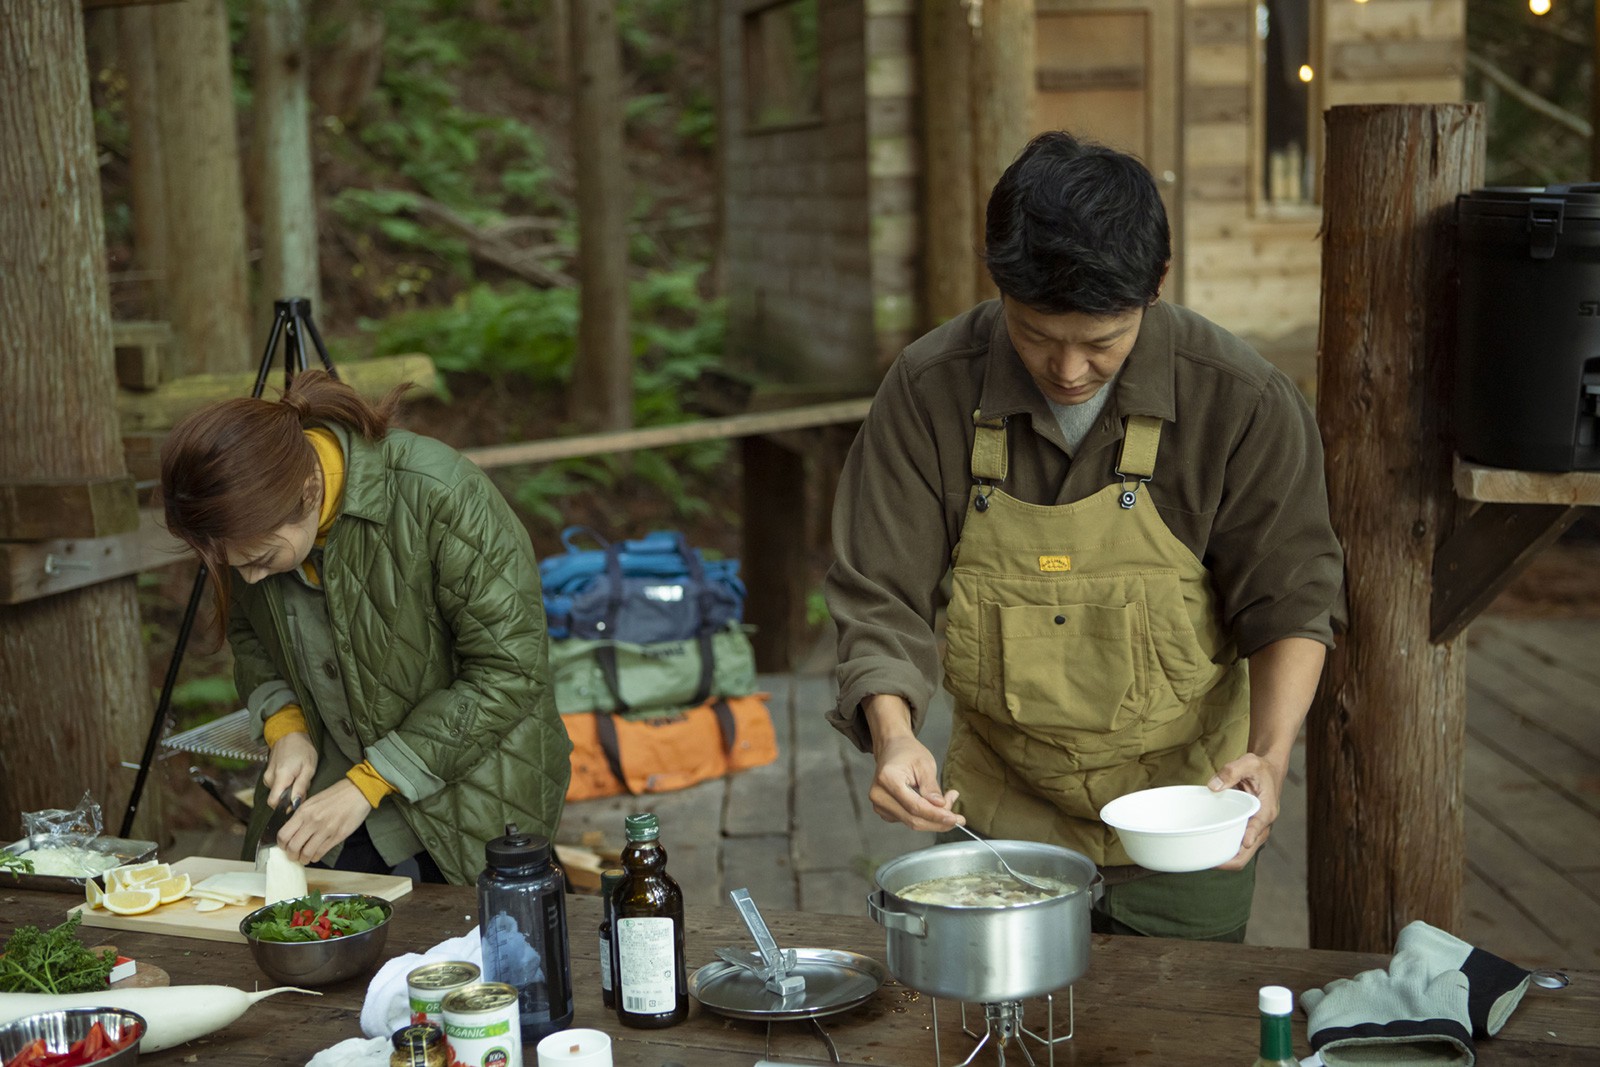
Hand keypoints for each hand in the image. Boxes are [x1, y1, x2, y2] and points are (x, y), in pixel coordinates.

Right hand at [263, 732, 316, 808]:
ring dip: (288, 790)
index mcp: (280, 777)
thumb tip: (295, 805)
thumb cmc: (303, 749)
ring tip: (299, 778)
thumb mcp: (308, 768)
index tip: (297, 803)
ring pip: (277, 792)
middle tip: (303, 787)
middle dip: (290, 798)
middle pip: (277, 799)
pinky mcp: (268, 773)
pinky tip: (294, 775)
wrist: (290, 733)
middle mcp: (269, 778)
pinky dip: (285, 784)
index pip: (273, 803)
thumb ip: (301, 787)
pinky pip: (276, 785)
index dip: (285, 807)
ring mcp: (267, 776)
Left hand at [277, 780, 369, 864]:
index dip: (281, 844)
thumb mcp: (313, 800)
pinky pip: (321, 852)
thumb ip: (302, 814)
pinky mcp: (337, 836)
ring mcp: (325, 830)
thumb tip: (292, 829)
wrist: (358, 792)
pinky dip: (315, 857)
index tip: (285, 846)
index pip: (284, 834)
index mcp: (304, 811)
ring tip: (305, 857)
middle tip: (294, 855)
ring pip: (306, 853)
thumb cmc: (336, 794)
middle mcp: (312, 821)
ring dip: (303, 859)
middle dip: (291, 855)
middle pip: (293, 847)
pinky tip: (315, 855)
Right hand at [870, 732, 961, 830]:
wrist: (892, 748)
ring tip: (948, 802)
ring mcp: (879, 805)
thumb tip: (940, 807)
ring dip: (933, 819)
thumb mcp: (925, 765)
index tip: (955, 818)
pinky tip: (934, 806)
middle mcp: (879, 795)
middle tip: (957, 817)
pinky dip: (924, 817)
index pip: (915, 806)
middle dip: (938, 821)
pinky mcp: (884, 811)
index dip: (936, 815)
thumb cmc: (908, 753)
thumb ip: (932, 787)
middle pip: (913, 819)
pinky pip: (907, 820)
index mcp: (888, 780)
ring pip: (912, 822)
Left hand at [1208, 753, 1286, 869]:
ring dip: (1225, 859)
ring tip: (1204, 861)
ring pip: (1241, 854)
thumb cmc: (1259, 768)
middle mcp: (1262, 825)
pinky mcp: (1246, 830)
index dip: (1246, 840)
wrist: (1269, 771)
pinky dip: (1224, 851)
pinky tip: (1207, 850)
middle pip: (1247, 852)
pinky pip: (1236, 846)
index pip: (1257, 829)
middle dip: (1229, 860)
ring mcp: (1254, 830)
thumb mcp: (1249, 762)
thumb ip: (1231, 771)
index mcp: (1266, 810)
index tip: (1236, 848)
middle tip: (1207, 862)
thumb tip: (1213, 786)